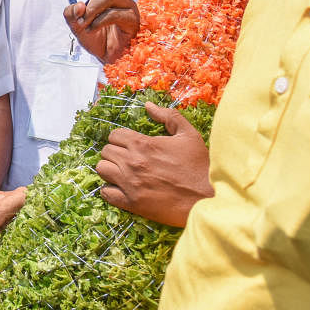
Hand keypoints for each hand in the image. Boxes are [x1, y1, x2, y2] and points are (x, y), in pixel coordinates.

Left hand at [64, 0, 139, 62]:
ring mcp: (127, 5)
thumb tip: (80, 5)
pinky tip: (96, 31)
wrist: (110, 61)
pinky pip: (111, 14)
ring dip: (93, 11)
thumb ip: (71, 14)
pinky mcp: (132, 18)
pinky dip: (99, 23)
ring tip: (88, 25)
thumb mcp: (76, 26)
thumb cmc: (97, 40)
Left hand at [95, 102, 212, 226]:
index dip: (121, 139)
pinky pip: (106, 193)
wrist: (208, 199)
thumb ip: (168, 116)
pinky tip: (120, 189)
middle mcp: (132, 162)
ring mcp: (130, 183)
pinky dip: (110, 191)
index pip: (114, 136)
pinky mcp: (132, 203)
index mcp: (142, 144)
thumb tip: (148, 105)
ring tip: (122, 173)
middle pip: (106, 152)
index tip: (129, 146)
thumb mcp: (188, 135)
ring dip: (110, 170)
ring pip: (101, 170)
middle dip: (115, 153)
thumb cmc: (199, 166)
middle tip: (127, 159)